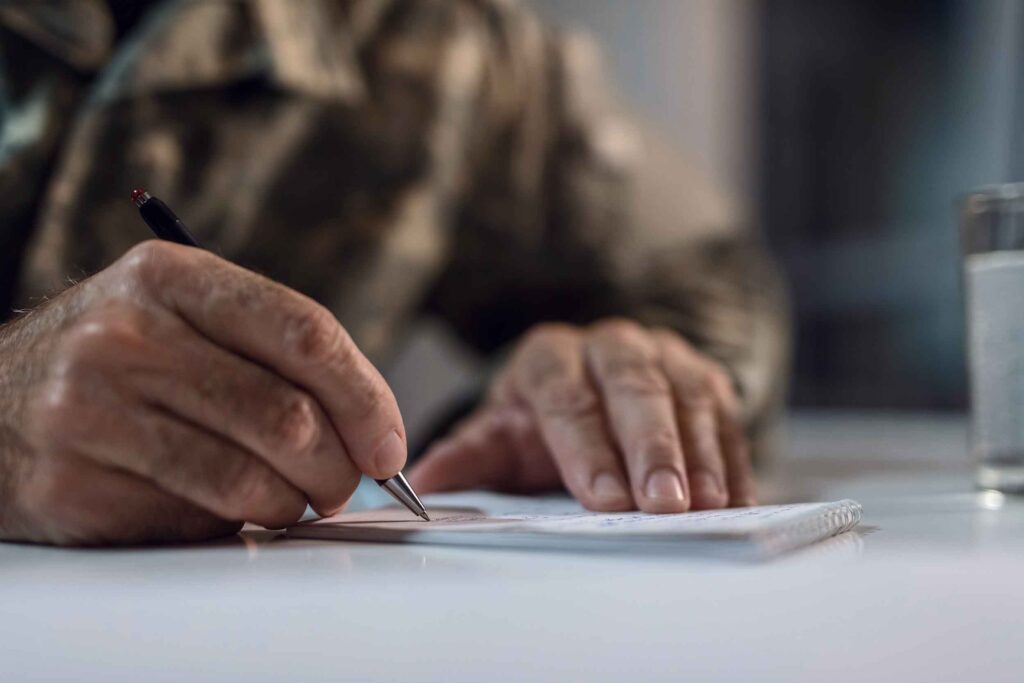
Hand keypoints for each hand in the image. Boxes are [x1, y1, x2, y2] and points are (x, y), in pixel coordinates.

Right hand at [0, 241, 406, 544]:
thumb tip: (371, 428)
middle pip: (286, 416)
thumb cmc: (114, 361)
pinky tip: (222, 507)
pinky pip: (194, 520)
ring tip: (290, 498)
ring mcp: (90, 411)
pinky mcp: (72, 484)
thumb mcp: (179, 315)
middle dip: (338, 466)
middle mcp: (125, 336)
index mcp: (170, 277)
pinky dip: (231, 524)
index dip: (366, 397)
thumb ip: (270, 351)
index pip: (305, 333)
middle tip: (343, 482)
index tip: (388, 443)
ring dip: (292, 503)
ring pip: (249, 479)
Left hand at [409, 319, 754, 512]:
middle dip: (650, 447)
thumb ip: (469, 457)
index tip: (603, 497)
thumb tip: (422, 482)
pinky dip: (731, 458)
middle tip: (661, 503)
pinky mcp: (704, 377)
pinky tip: (733, 499)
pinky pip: (725, 414)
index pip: (566, 397)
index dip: (586, 447)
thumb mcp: (501, 437)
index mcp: (549, 357)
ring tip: (703, 504)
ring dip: (699, 453)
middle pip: (633, 388)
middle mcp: (608, 345)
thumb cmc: (542, 421)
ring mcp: (662, 355)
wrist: (592, 389)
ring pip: (686, 395)